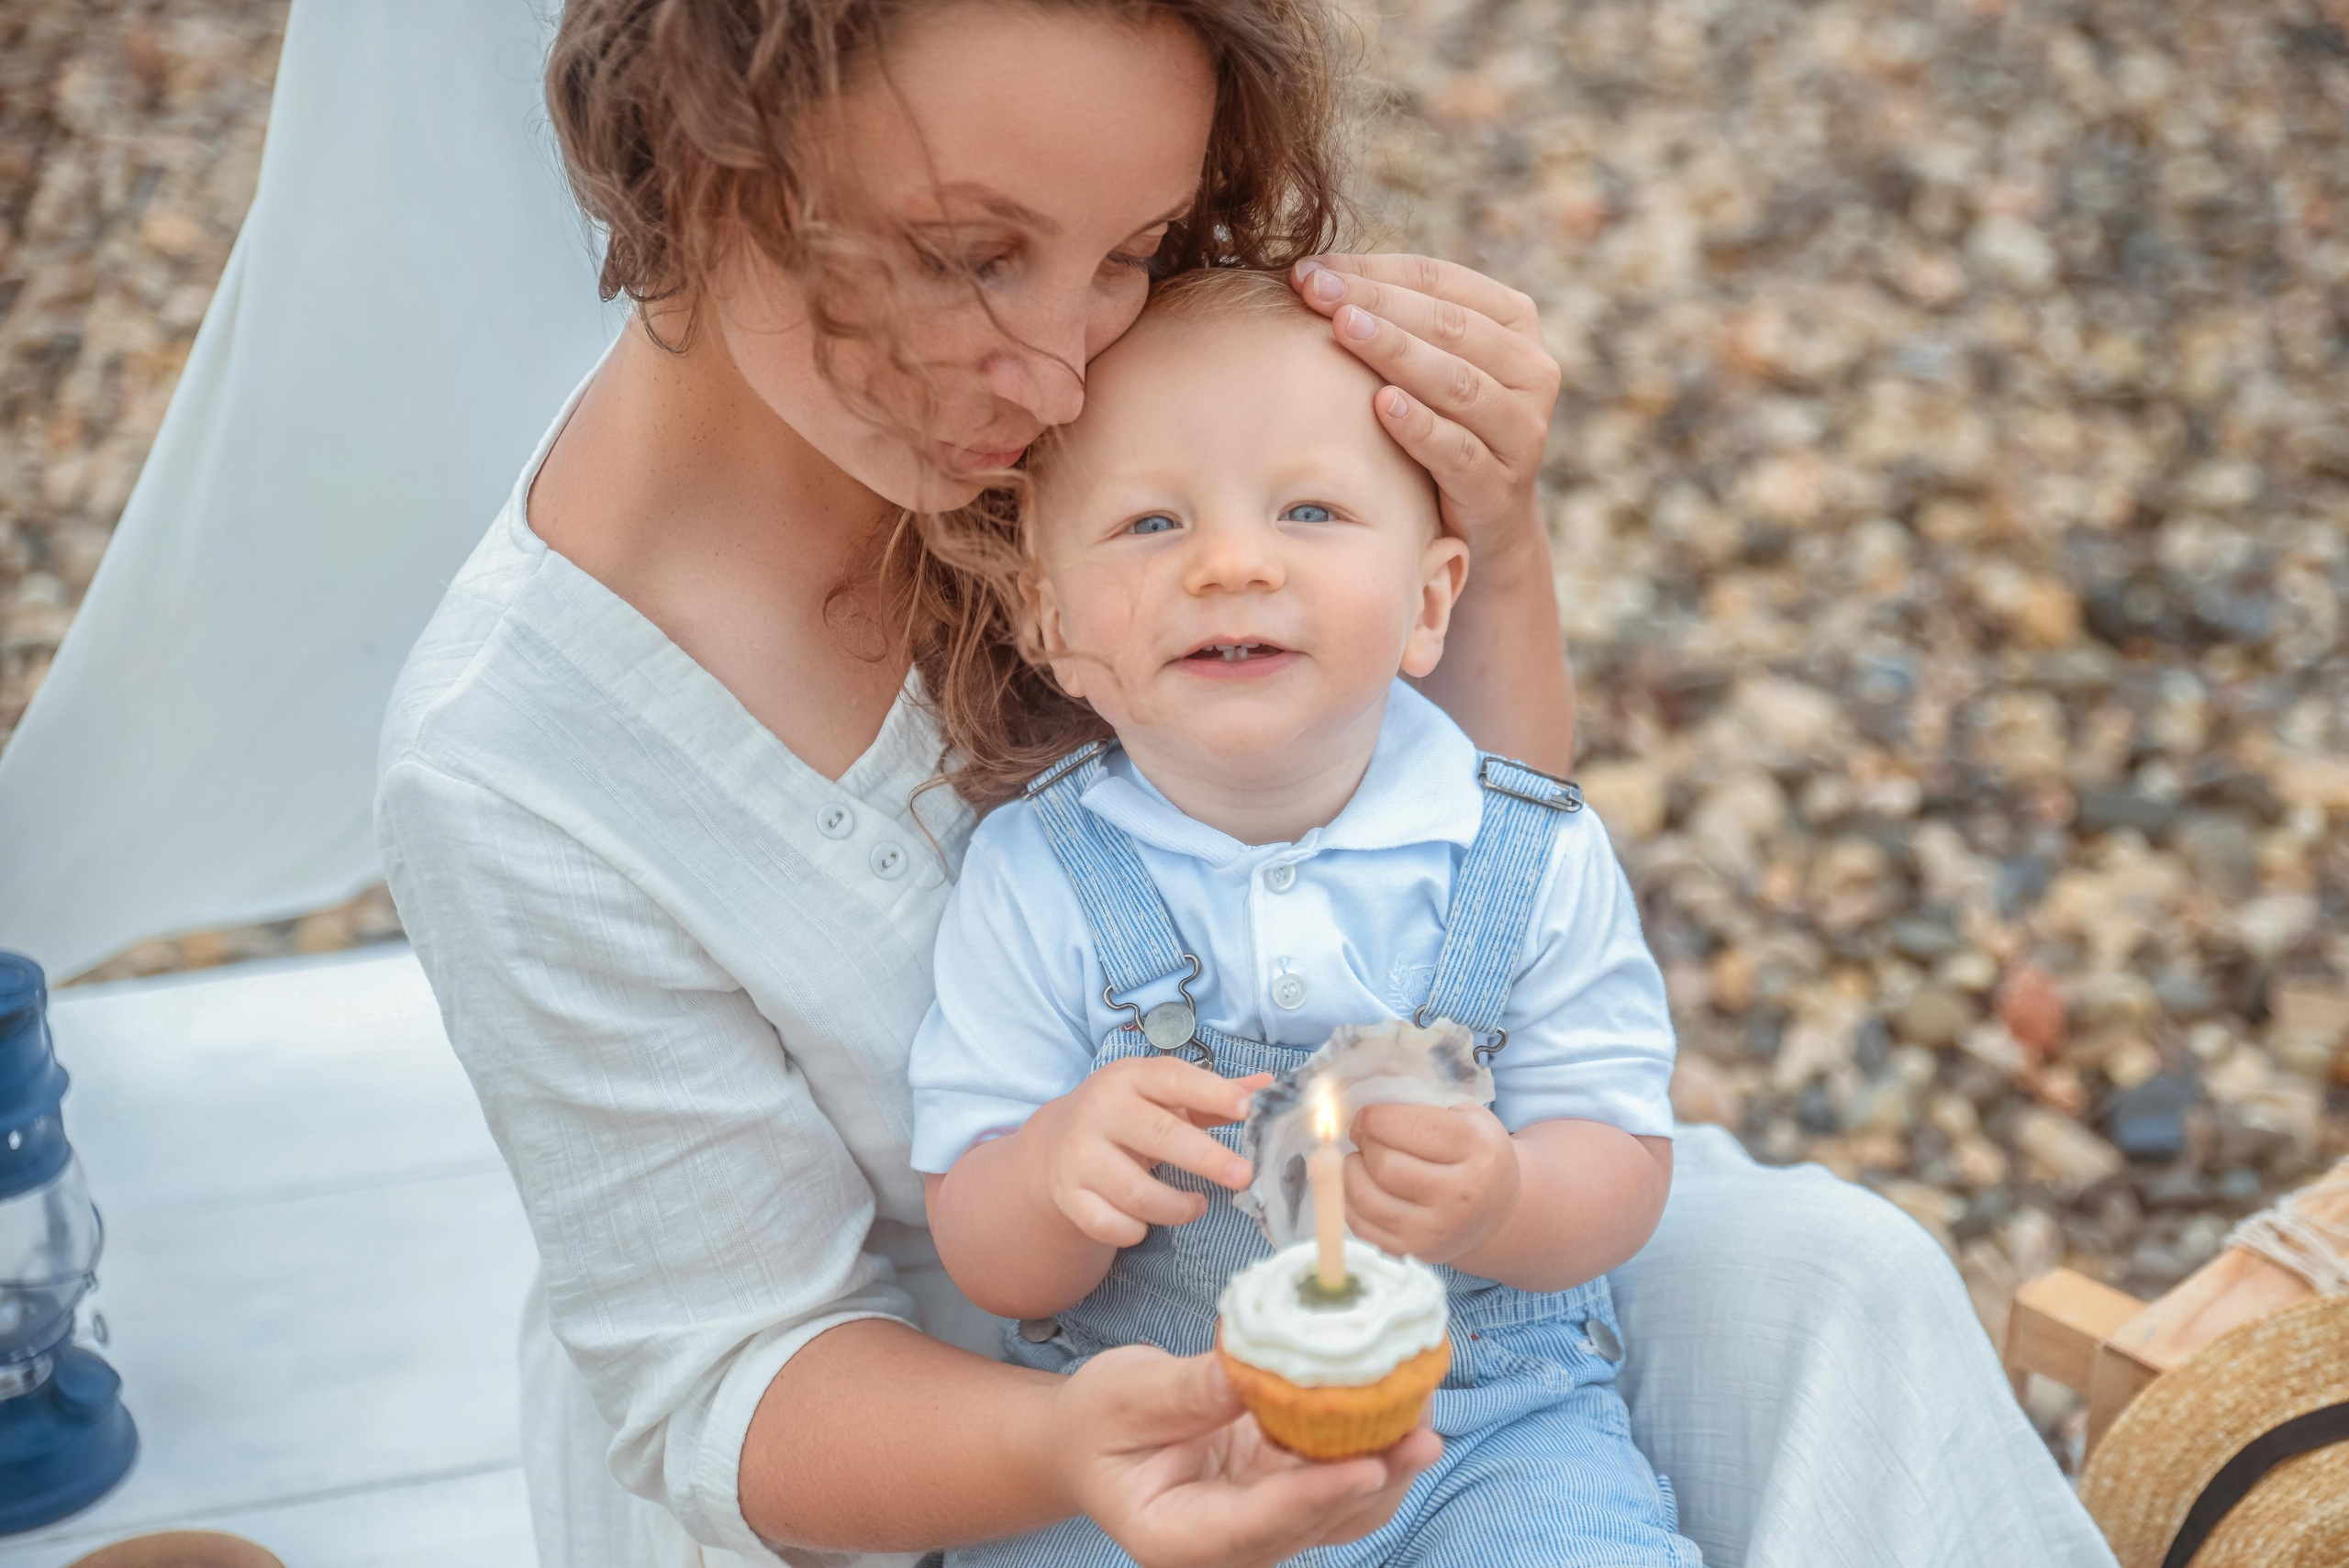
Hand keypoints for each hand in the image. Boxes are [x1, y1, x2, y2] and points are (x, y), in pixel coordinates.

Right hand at [1030, 1059, 1266, 1247]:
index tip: (1246, 1109)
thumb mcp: (1162, 1096)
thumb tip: (1268, 1085)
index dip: (1211, 1092)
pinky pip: (1110, 1224)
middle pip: (1159, 1135)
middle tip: (1243, 1176)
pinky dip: (1135, 1231)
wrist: (1054, 1145)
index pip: (1172, 1078)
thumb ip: (1211, 1094)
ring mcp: (1080, 1155)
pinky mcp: (1069, 1195)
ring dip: (1177, 1207)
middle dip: (1206, 1158)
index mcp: (1129, 1078)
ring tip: (1197, 1206)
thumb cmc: (1127, 1117)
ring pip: (1136, 1192)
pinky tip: (1145, 1223)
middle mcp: (1100, 1111)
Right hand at [1057, 1346, 1441, 1567]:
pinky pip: (1337, 1482)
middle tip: (1423, 1431)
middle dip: (1374, 1478)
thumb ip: (1188, 1391)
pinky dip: (1371, 1448)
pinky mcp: (1281, 1495)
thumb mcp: (1125, 1397)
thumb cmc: (1095, 1423)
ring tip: (1424, 1412)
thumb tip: (1250, 1368)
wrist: (1087, 1441)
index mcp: (1176, 1537)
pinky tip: (1399, 1407)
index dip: (1315, 1495)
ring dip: (1387, 1466)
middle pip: (1313, 1523)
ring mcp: (1261, 1525)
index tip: (1369, 1465)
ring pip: (1340, 1513)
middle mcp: (1228, 1547)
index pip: (1256, 1524)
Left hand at [1289, 254, 1561, 566]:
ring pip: (1457, 382)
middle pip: (1449, 325)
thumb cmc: (1440, 425)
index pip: (1439, 280)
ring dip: (1398, 352)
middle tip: (1315, 291)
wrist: (1480, 523)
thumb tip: (1311, 274)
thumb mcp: (1428, 364)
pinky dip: (1420, 425)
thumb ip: (1395, 319)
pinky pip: (1457, 449)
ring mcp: (1522, 429)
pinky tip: (1381, 405)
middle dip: (1377, 303)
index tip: (1309, 270)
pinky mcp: (1501, 484)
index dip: (1374, 270)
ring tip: (1344, 329)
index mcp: (1513, 323)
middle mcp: (1531, 369)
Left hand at [1343, 1102, 1521, 1265]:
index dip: (1376, 1117)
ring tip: (1361, 1160)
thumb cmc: (1474, 1155)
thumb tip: (1369, 1109)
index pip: (1412, 1127)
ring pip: (1367, 1197)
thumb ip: (1427, 1108)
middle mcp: (1462, 1194)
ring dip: (1352, 1171)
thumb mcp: (1469, 1119)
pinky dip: (1349, 1201)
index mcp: (1477, 1150)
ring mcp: (1437, 1228)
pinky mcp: (1415, 1250)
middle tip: (1366, 1137)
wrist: (1497, 1212)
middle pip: (1385, 1164)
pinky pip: (1361, 1225)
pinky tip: (1362, 1185)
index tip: (1368, 1116)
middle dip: (1365, 1143)